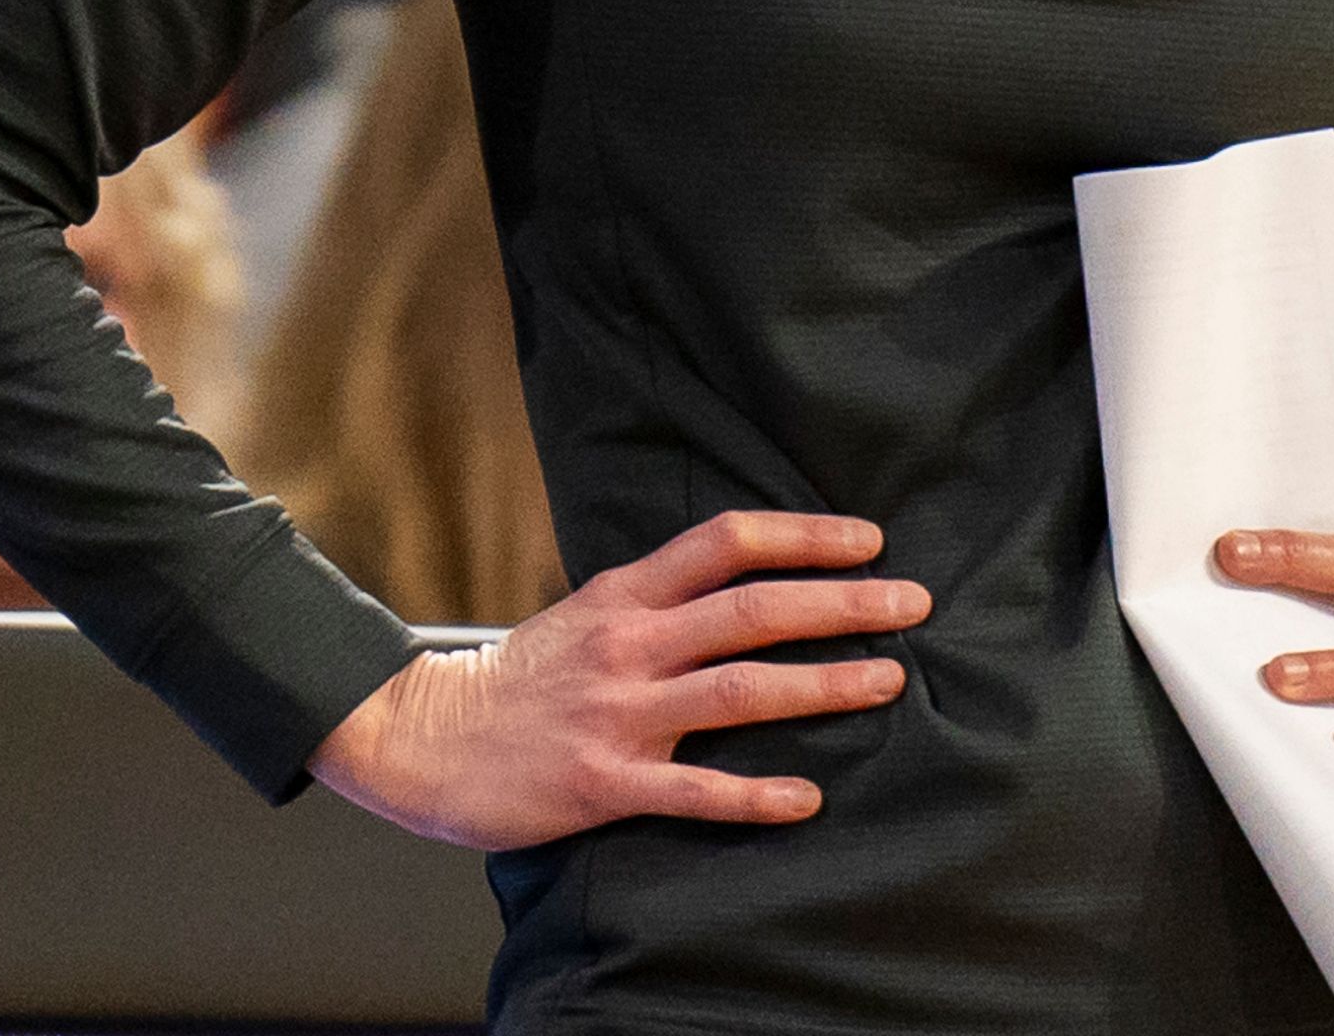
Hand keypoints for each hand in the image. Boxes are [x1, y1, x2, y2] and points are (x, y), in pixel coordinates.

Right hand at [310, 511, 927, 849]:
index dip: (803, 537)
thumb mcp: (591, 610)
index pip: (727, 542)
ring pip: (738, 690)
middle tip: (911, 604)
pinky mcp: (603, 783)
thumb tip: (752, 577)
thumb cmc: (521, 676)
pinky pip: (692, 789)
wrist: (423, 738)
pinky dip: (754, 795)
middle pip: (752, 611)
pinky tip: (806, 797)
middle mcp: (630, 644)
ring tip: (888, 682)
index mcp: (627, 595)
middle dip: (841, 605)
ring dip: (821, 685)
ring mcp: (618, 714)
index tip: (870, 541)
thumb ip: (664, 595)